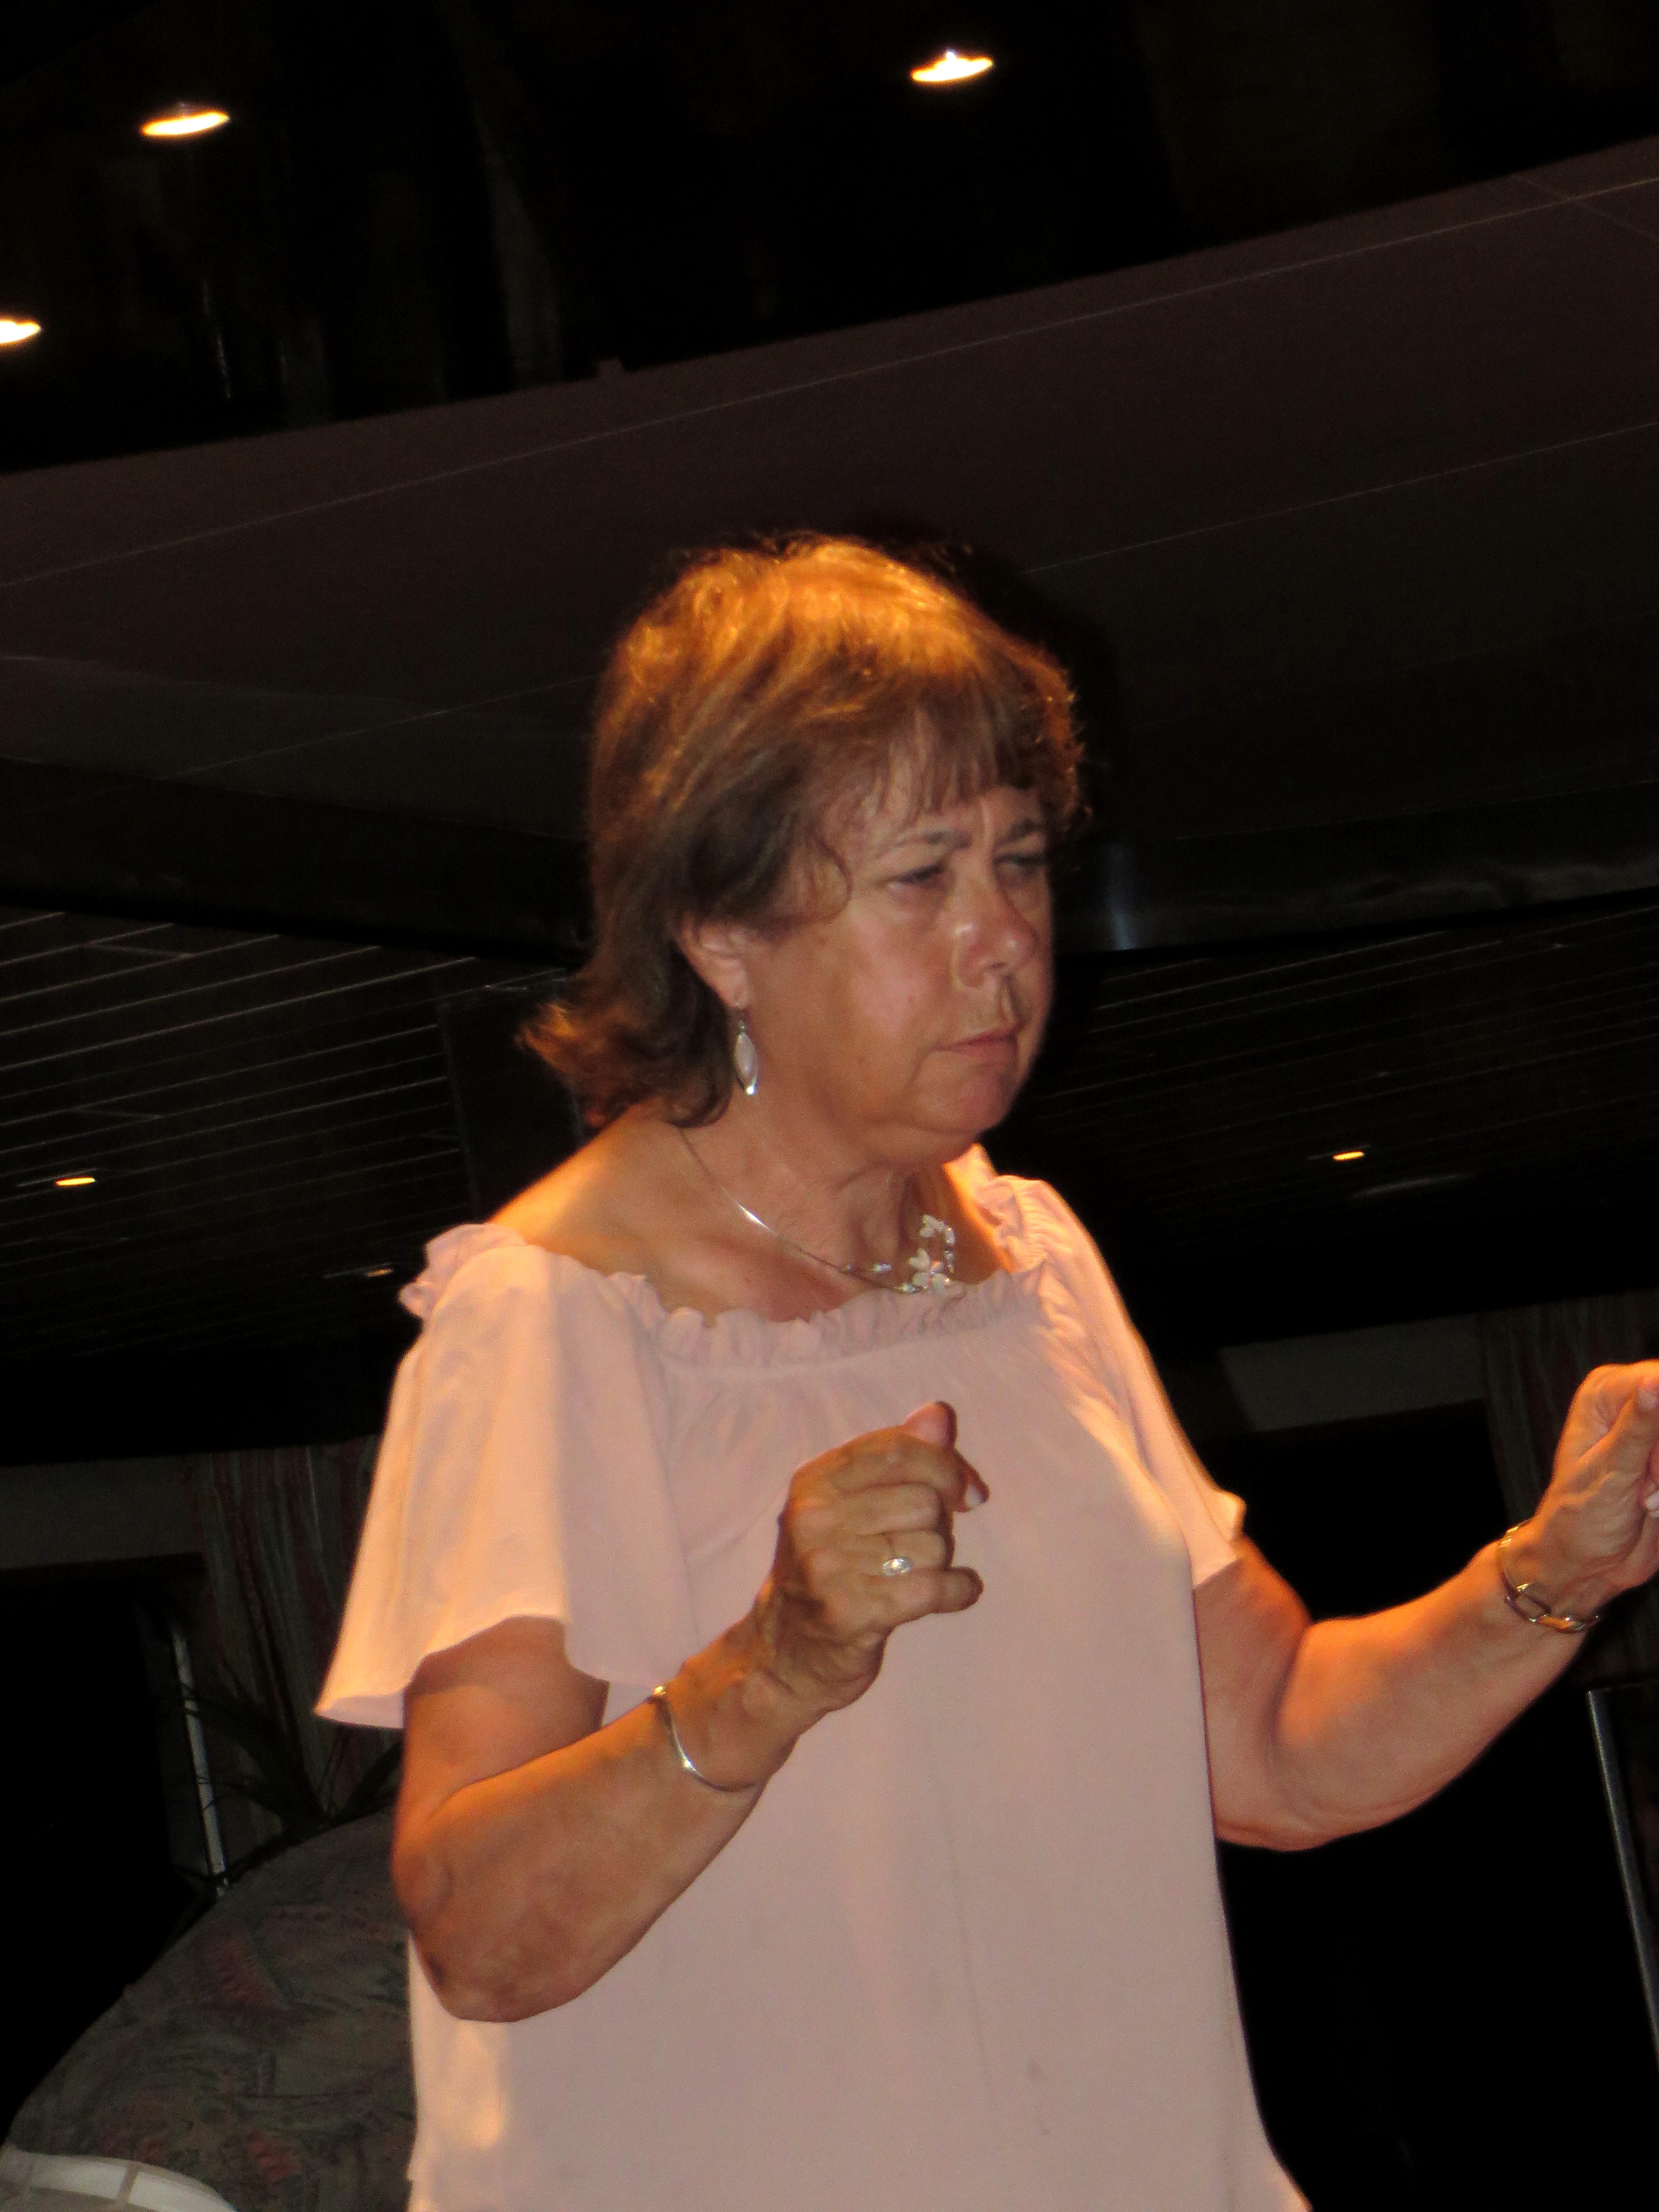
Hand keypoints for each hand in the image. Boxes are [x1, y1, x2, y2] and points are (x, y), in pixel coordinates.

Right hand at [745, 1401, 986, 1726]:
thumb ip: (897, 1456)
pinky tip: (954, 1594)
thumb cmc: (829, 1569)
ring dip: (939, 1563)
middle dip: (937, 1524)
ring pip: (933, 1545)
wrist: (784, 1656)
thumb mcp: (848, 1504)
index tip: (966, 1492)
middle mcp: (814, 1518)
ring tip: (912, 1576)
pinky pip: (934, 1588)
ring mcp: (828, 1567)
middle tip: (918, 1547)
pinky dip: (957, 1591)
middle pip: (923, 1500)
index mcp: (814, 1481)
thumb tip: (939, 1414)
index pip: (899, 1450)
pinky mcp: (851, 1613)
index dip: (946, 1466)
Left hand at [1510, 1363, 1658, 1618]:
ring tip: (1646, 1500)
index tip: (1648, 1469)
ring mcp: (1655, 1432)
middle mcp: (1635, 1401)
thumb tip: (1654, 1379)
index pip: (1658, 1381)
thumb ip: (1638, 1427)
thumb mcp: (1612, 1471)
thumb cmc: (1581, 1517)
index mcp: (1607, 1391)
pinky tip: (1653, 1504)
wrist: (1585, 1563)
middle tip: (1644, 1492)